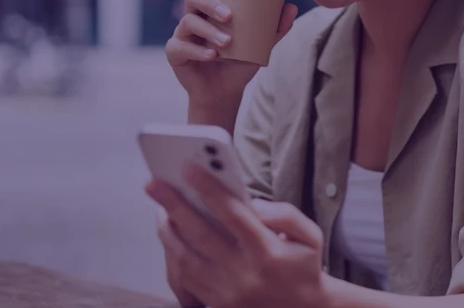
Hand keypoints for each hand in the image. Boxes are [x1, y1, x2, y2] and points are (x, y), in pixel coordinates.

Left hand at [146, 165, 327, 307]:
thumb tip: (254, 203)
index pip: (233, 215)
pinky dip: (173, 253)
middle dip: (173, 205)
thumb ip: (285, 213)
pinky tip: (170, 235)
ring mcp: (227, 291)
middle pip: (200, 234)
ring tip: (160, 208)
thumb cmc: (303, 266)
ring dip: (167, 230)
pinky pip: (184, 277)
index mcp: (267, 252)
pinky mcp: (216, 303)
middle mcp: (244, 273)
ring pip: (185, 257)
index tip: (189, 169)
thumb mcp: (310, 235)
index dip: (209, 190)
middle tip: (154, 183)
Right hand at [165, 0, 297, 102]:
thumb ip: (275, 28)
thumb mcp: (261, 44)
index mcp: (209, 5)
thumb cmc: (241, 61)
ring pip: (189, 21)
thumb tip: (291, 6)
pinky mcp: (175, 53)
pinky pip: (181, 47)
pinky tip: (212, 55)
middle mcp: (193, 15)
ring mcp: (182, 33)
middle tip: (229, 15)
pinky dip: (198, 51)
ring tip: (228, 42)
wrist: (226, 91)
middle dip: (210, 2)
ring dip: (209, 30)